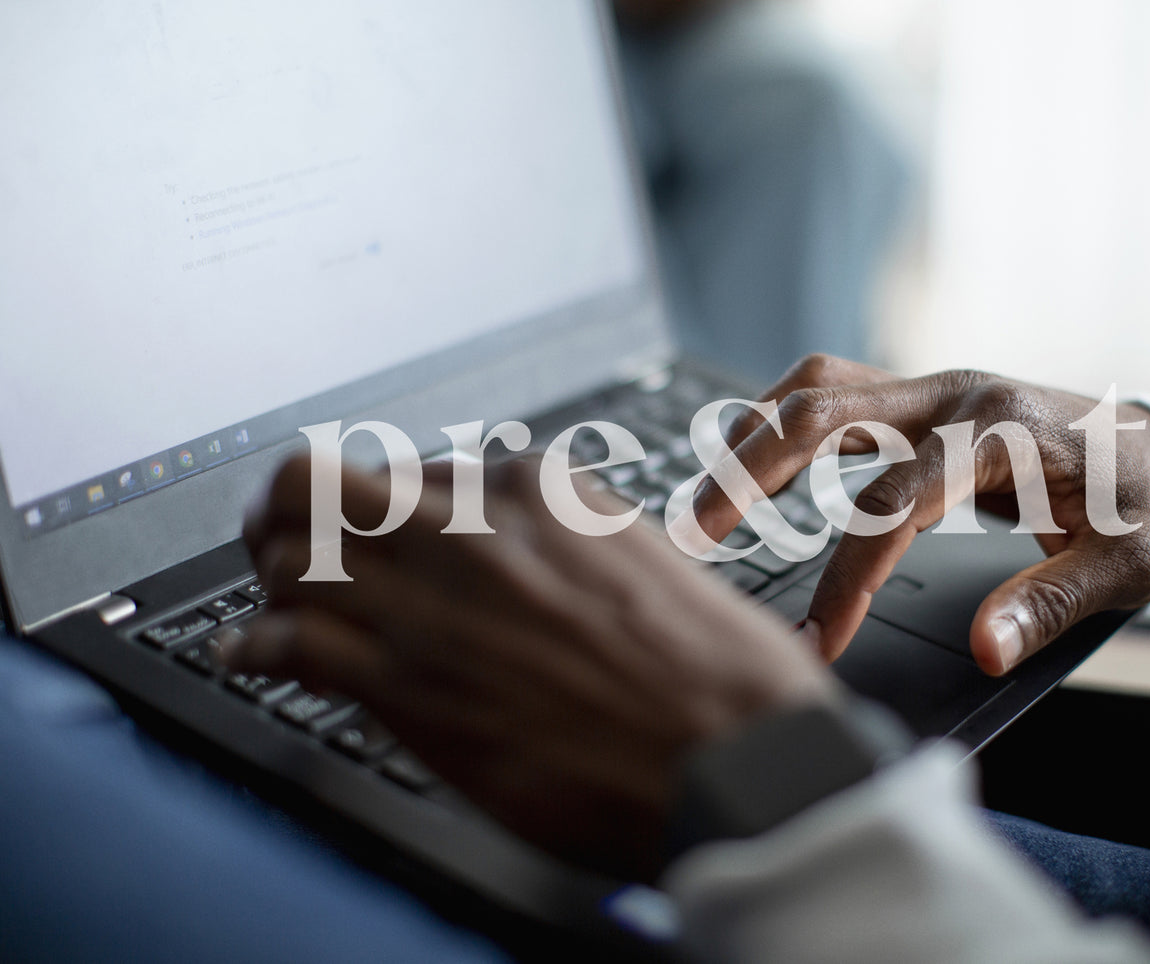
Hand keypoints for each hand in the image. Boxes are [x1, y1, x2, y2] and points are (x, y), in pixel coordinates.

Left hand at [227, 455, 834, 879]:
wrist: (732, 755)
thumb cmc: (714, 671)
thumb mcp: (642, 558)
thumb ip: (566, 542)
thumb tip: (525, 558)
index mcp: (540, 488)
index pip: (415, 468)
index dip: (388, 509)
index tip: (379, 534)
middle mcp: (473, 529)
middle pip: (318, 481)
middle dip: (288, 509)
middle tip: (285, 538)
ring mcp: (433, 602)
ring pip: (287, 556)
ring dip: (270, 581)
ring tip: (272, 601)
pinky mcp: (408, 684)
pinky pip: (286, 642)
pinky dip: (255, 648)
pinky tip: (254, 655)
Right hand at [692, 354, 1149, 674]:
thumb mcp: (1124, 566)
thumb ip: (1049, 604)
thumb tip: (984, 649)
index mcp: (1004, 435)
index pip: (896, 505)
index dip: (848, 575)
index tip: (819, 640)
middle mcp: (957, 395)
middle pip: (824, 411)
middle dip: (748, 473)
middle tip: (695, 536)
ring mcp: (936, 387)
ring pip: (817, 386)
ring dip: (752, 436)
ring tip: (704, 502)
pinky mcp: (923, 396)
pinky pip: (833, 390)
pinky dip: (781, 422)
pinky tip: (752, 467)